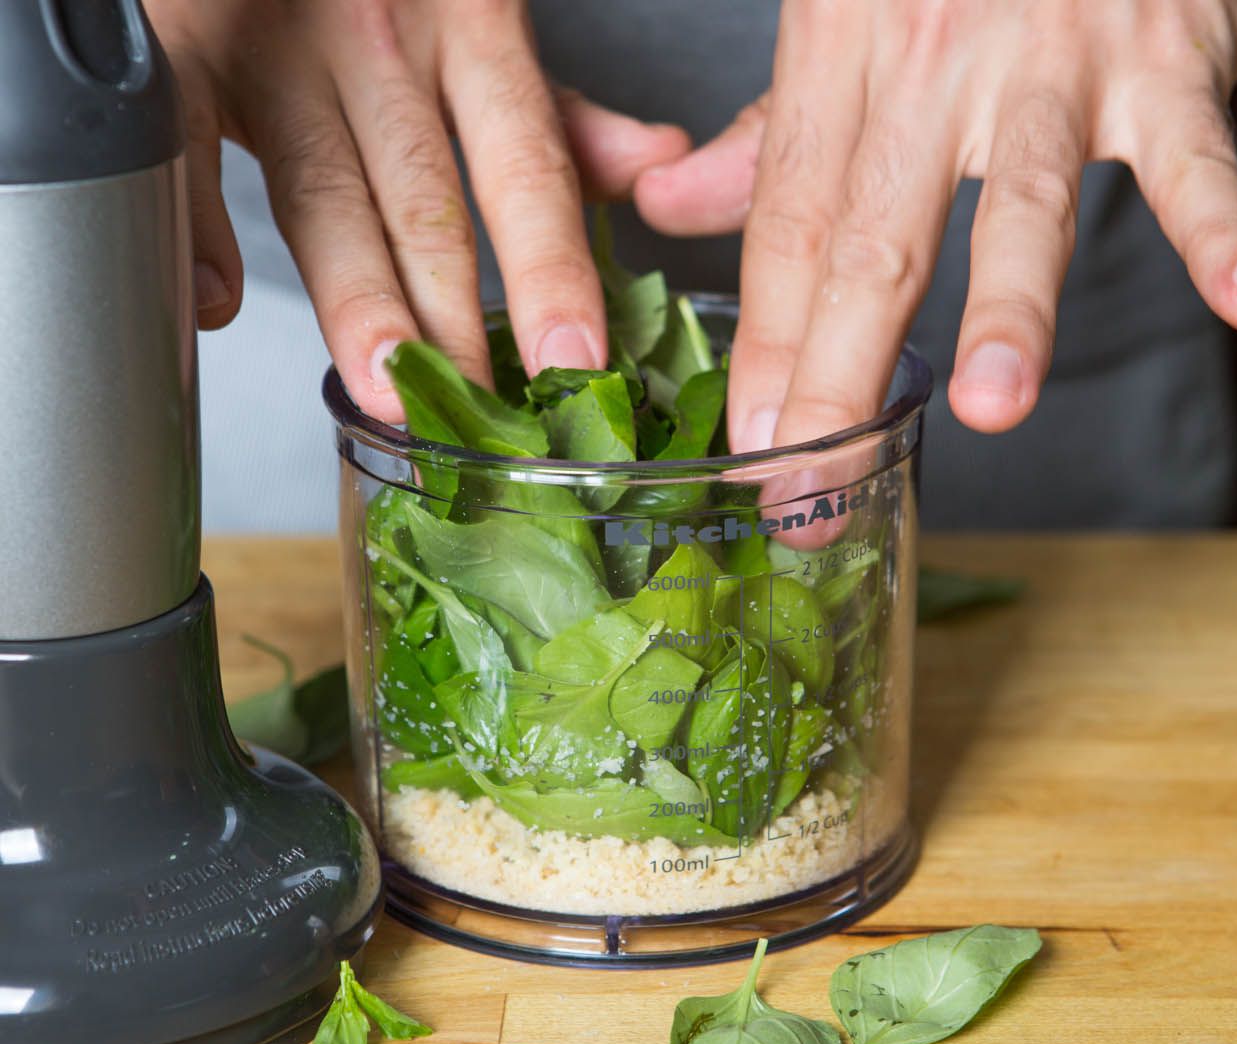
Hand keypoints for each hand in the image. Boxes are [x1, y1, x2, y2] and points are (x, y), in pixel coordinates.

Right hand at [147, 0, 688, 419]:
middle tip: (478, 412)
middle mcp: (381, 40)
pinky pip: (184, 145)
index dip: (551, 271)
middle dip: (454, 319)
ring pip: (323, 197)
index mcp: (472, 30)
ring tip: (385, 388)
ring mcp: (285, 49)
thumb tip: (652, 163)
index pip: (527, 168)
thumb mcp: (486, 30)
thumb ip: (558, 113)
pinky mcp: (191, 49)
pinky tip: (212, 303)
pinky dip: (196, 229)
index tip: (573, 361)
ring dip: (358, 302)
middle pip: (428, 200)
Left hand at [634, 0, 1236, 450]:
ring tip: (991, 407)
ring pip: (1021, 200)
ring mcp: (1050, 59)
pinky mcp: (1164, 57)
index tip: (751, 442)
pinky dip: (1227, 230)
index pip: (790, 221)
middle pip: (875, 236)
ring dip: (1011, 309)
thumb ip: (769, 128)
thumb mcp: (845, 17)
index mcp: (841, 50)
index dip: (766, 338)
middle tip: (818, 484)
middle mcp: (932, 57)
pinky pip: (1196, 155)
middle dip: (840, 372)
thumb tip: (671, 204)